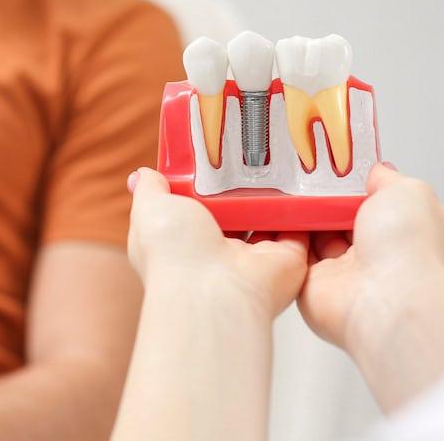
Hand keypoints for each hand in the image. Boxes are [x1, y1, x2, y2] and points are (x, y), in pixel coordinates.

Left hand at [128, 167, 307, 317]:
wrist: (214, 292)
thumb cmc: (175, 254)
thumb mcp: (151, 209)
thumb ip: (150, 190)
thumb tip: (140, 176)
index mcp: (185, 239)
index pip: (195, 208)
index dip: (201, 184)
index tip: (212, 154)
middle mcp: (218, 251)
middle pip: (234, 211)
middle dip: (241, 187)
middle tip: (252, 151)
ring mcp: (252, 257)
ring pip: (267, 219)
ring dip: (273, 196)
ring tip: (279, 162)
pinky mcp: (284, 260)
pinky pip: (298, 231)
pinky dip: (302, 212)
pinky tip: (303, 184)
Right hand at [297, 162, 443, 351]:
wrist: (385, 300)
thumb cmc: (409, 250)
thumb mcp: (409, 192)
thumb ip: (388, 179)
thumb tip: (378, 171)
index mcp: (402, 230)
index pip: (374, 202)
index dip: (355, 185)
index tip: (335, 166)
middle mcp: (375, 254)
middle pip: (340, 218)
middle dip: (324, 200)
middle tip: (305, 178)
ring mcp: (344, 273)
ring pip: (315, 236)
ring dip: (304, 219)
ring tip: (290, 195)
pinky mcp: (314, 286)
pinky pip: (295, 257)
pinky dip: (287, 240)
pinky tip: (282, 220)